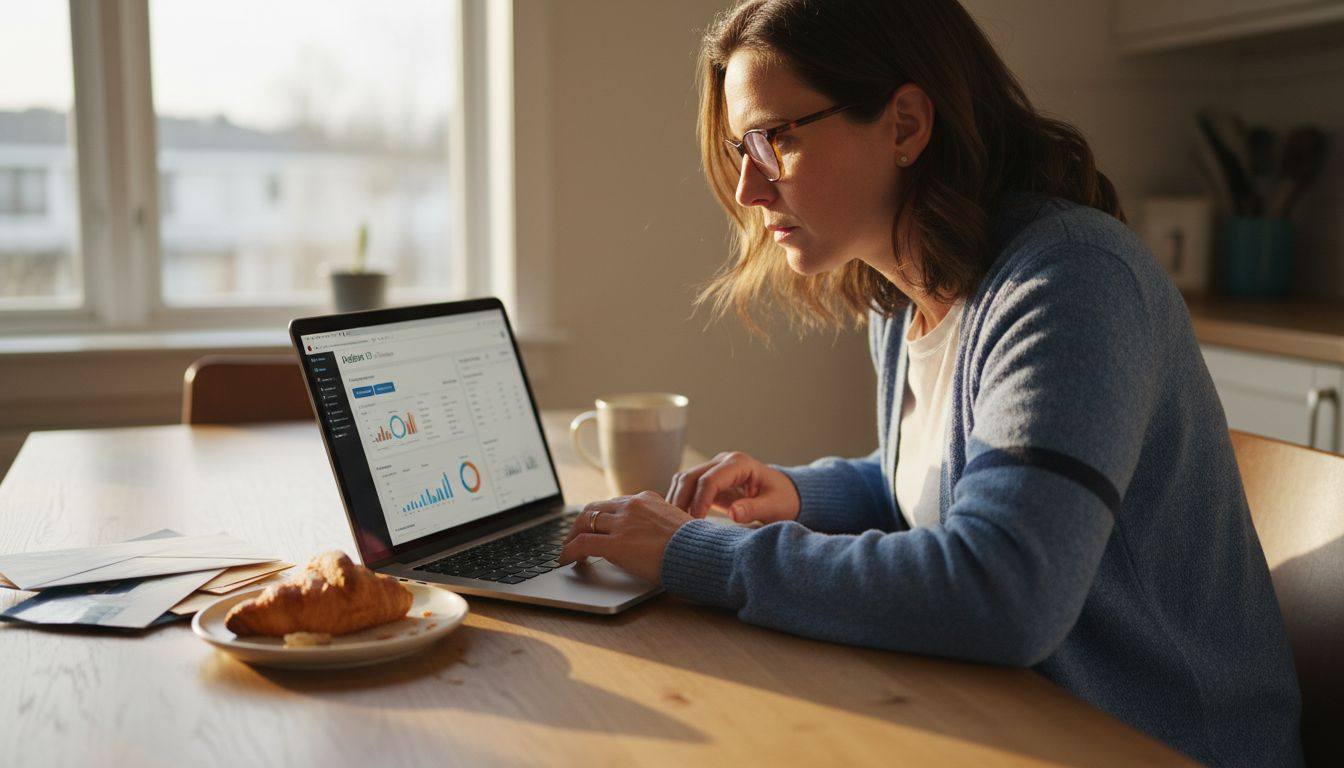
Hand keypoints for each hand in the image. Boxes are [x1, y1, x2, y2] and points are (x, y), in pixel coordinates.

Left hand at [557, 492, 691, 584]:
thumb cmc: (693, 546)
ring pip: (583, 522)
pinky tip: (565, 560)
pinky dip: (568, 551)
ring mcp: (622, 523)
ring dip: (571, 537)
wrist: (699, 553)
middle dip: (580, 524)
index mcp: (646, 500)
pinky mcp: (615, 543)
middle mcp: (631, 506)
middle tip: (573, 537)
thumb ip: (659, 524)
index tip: (595, 527)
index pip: (613, 503)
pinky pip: (582, 544)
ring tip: (568, 550)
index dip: (600, 516)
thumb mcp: (676, 524)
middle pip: (593, 509)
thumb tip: (652, 536)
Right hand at [667, 451, 799, 523]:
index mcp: (739, 463)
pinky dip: (680, 501)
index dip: (699, 502)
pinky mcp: (709, 480)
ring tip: (675, 525)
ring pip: (684, 480)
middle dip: (681, 501)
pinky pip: (687, 487)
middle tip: (678, 527)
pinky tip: (678, 519)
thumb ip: (754, 509)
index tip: (695, 523)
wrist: (786, 494)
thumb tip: (733, 513)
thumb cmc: (783, 499)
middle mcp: (723, 461)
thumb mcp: (775, 507)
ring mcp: (714, 468)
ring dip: (677, 501)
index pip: (710, 480)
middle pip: (690, 477)